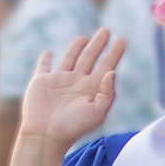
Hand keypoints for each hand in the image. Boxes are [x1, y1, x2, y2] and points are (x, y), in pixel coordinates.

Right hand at [17, 30, 125, 148]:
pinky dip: (45, 59)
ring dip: (77, 48)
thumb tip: (112, 72)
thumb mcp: (98, 112)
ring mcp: (58, 81)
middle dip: (98, 45)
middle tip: (106, 30)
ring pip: (70, 58)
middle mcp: (76, 83)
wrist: (46, 135)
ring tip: (85, 37)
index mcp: (91, 89)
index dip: (115, 53)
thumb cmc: (73, 127)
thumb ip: (108, 93)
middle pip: (90, 58)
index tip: (123, 40)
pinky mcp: (41, 82)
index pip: (106, 66)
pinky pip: (43, 66)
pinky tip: (48, 53)